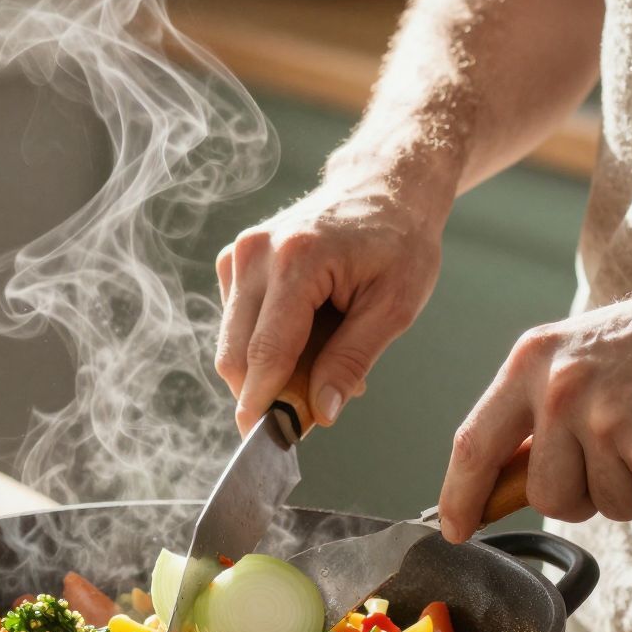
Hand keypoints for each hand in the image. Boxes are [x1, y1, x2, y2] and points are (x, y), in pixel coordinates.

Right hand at [216, 171, 446, 436]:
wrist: (384, 187)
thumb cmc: (399, 242)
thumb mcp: (395, 306)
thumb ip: (352, 360)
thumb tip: (319, 414)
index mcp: (298, 260)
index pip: (265, 352)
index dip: (263, 404)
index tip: (265, 444)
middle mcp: (256, 253)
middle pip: (236, 354)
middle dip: (266, 394)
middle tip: (312, 411)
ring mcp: (239, 254)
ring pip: (232, 344)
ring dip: (269, 370)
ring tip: (324, 361)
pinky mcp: (234, 261)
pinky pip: (237, 326)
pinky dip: (266, 347)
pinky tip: (307, 337)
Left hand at [438, 253, 631, 539]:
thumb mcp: (584, 352)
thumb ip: (542, 406)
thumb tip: (506, 477)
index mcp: (532, 361)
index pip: (473, 443)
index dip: (460, 495)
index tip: (453, 528)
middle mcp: (560, 391)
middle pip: (548, 496)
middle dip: (587, 494)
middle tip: (629, 450)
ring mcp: (607, 423)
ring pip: (608, 507)